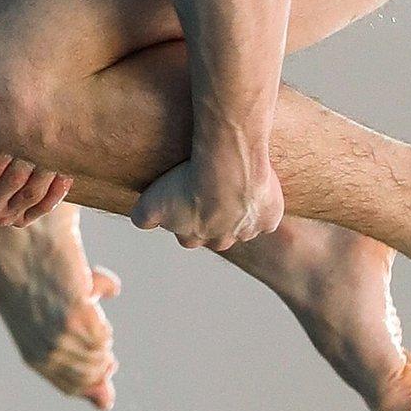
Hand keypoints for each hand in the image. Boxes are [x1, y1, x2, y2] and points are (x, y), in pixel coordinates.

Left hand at [129, 151, 283, 250]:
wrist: (227, 169)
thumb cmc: (187, 182)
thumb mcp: (151, 201)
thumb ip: (143, 216)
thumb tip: (141, 222)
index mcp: (192, 239)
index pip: (187, 234)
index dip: (186, 215)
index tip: (188, 195)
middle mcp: (221, 241)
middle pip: (216, 232)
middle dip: (214, 215)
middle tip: (211, 188)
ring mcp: (247, 232)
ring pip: (243, 224)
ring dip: (239, 208)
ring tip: (234, 182)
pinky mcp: (269, 219)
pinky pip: (268, 215)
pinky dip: (264, 203)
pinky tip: (256, 186)